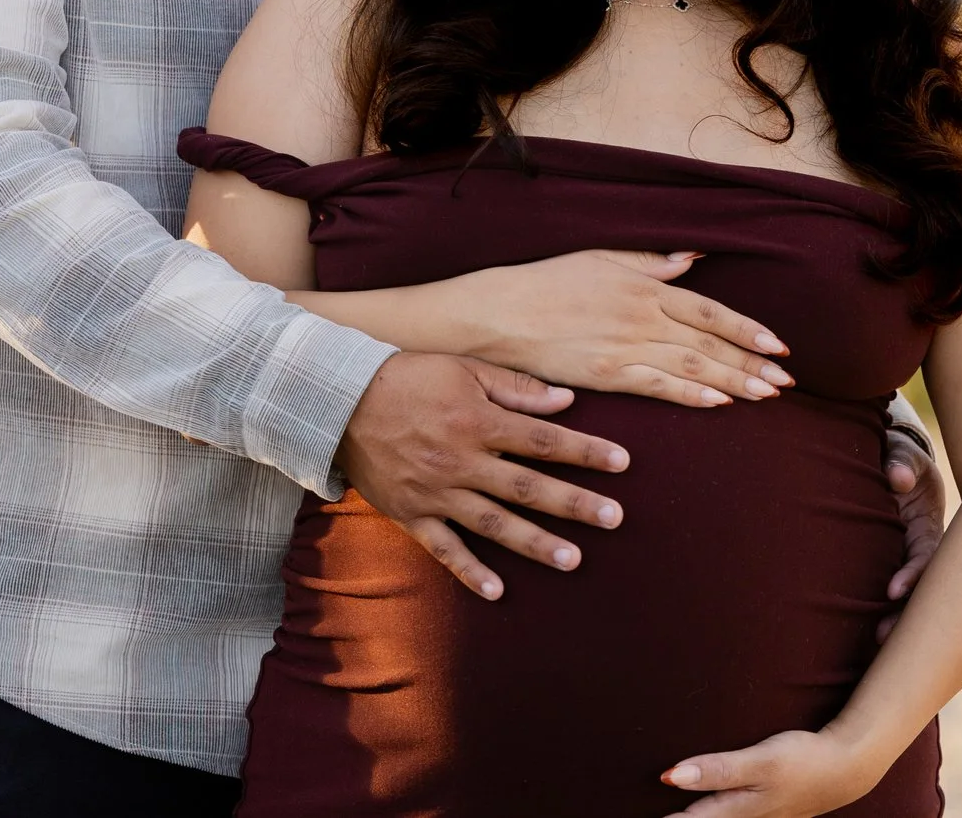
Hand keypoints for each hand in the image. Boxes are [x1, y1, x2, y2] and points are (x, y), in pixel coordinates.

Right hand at [336, 351, 629, 600]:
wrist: (339, 402)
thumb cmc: (409, 378)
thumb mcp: (463, 369)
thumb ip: (516, 387)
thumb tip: (566, 401)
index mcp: (478, 421)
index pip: (544, 441)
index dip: (585, 452)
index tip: (623, 463)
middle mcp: (461, 461)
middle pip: (527, 486)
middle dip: (574, 503)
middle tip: (615, 519)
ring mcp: (436, 492)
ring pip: (493, 523)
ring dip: (535, 542)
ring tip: (573, 560)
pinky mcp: (411, 515)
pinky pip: (443, 549)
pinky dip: (469, 571)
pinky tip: (497, 591)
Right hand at [447, 249, 794, 406]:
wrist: (498, 312)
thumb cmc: (546, 282)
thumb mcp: (600, 259)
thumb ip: (650, 261)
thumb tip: (692, 259)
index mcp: (643, 287)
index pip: (709, 311)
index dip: (748, 329)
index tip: (779, 344)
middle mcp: (641, 317)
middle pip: (709, 343)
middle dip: (752, 362)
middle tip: (787, 380)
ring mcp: (624, 348)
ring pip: (691, 368)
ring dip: (733, 382)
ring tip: (767, 394)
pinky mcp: (605, 376)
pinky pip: (656, 387)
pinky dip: (690, 395)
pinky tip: (718, 404)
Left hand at [663, 728, 882, 817]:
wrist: (848, 768)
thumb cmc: (803, 760)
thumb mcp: (760, 762)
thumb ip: (718, 770)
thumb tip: (672, 776)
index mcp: (735, 811)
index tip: (633, 816)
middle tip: (646, 815)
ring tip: (673, 815)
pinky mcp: (768, 814)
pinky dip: (713, 817)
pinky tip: (710, 811)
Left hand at [878, 428, 945, 642]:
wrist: (893, 464)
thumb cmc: (899, 459)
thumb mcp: (904, 454)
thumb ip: (901, 462)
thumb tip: (897, 478)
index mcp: (928, 525)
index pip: (926, 557)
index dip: (912, 575)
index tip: (891, 591)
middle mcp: (922, 550)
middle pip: (922, 591)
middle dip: (904, 615)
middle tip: (880, 637)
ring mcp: (908, 561)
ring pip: (907, 600)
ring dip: (892, 621)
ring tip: (872, 645)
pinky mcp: (895, 567)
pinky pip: (891, 595)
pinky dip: (881, 613)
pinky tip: (864, 639)